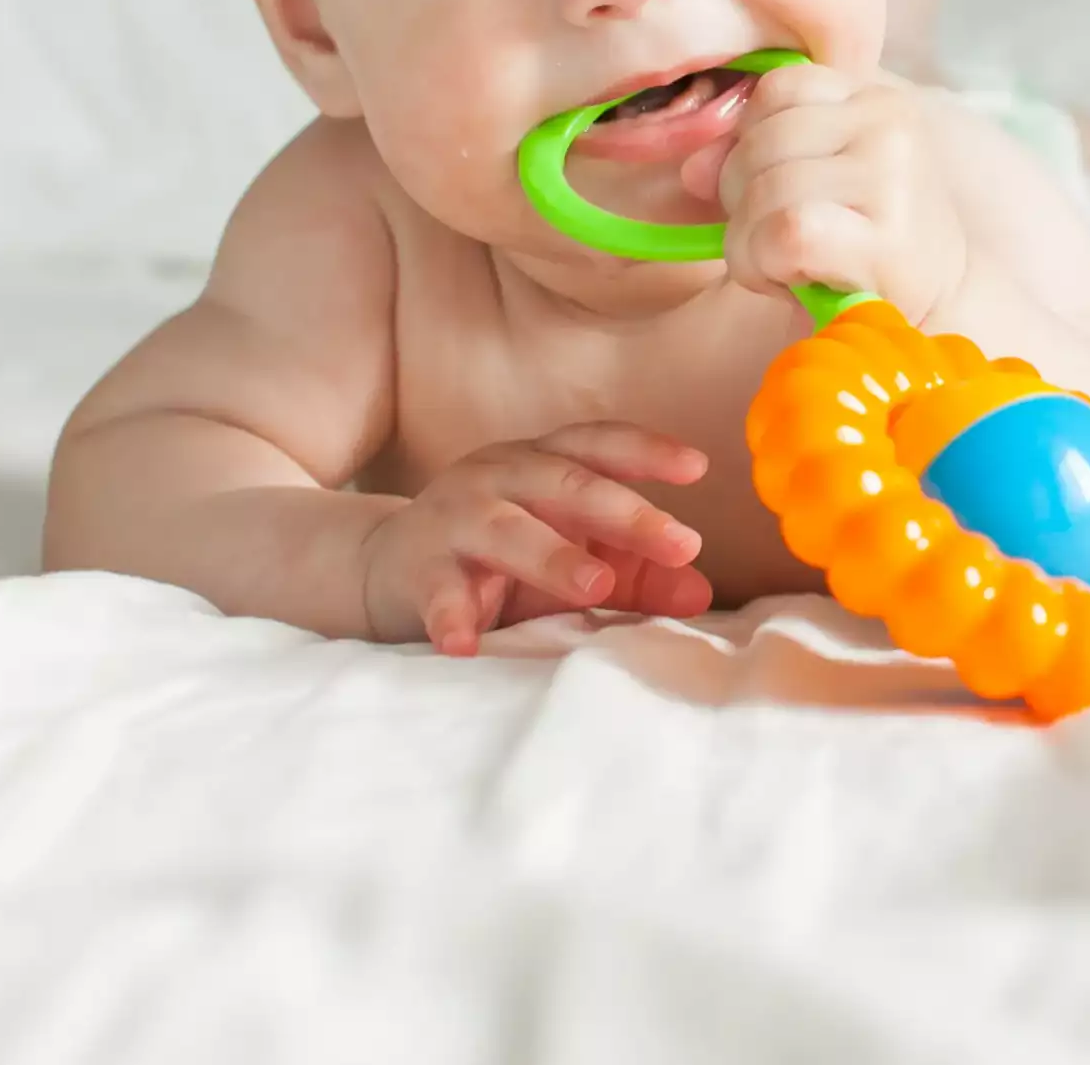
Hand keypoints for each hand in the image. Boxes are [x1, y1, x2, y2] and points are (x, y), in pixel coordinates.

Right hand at [358, 422, 712, 653]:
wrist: (388, 567)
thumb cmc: (499, 559)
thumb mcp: (571, 557)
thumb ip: (636, 574)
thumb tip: (700, 590)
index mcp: (541, 462)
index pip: (597, 445)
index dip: (646, 451)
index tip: (697, 468)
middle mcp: (498, 476)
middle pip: (564, 482)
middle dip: (624, 512)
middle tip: (678, 544)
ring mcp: (455, 519)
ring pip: (507, 530)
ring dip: (554, 557)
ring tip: (596, 589)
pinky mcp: (417, 568)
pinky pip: (438, 592)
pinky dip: (451, 618)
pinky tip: (465, 645)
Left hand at [687, 61, 965, 321]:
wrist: (935, 312)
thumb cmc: (863, 244)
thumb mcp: (811, 182)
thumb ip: (750, 157)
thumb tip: (692, 170)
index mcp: (875, 99)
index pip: (776, 89)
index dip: (751, 142)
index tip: (777, 188)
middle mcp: (888, 124)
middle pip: (760, 140)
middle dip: (742, 200)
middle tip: (777, 241)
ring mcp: (892, 177)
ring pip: (764, 189)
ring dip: (749, 243)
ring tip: (785, 265)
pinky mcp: (885, 238)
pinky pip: (782, 233)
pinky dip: (764, 265)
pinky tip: (790, 281)